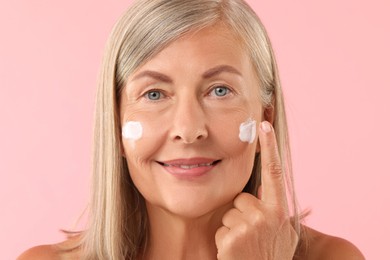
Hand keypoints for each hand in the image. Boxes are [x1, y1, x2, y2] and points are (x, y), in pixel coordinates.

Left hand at [215, 121, 297, 259]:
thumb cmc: (270, 255)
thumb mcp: (282, 230)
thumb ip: (273, 207)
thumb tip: (261, 186)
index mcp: (280, 210)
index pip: (274, 172)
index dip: (270, 147)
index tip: (263, 125)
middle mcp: (268, 215)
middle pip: (241, 197)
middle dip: (242, 213)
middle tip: (251, 235)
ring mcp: (250, 226)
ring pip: (230, 212)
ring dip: (233, 227)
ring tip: (245, 244)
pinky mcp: (233, 238)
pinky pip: (221, 228)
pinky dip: (225, 240)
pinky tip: (236, 252)